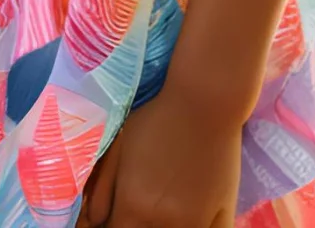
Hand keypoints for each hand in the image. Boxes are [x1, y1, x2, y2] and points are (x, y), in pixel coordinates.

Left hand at [78, 85, 240, 227]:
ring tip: (159, 213)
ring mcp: (194, 224)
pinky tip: (188, 221)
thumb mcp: (119, 147)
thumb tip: (93, 221)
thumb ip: (102, 191)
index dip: (113, 224)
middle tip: (138, 210)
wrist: (206, 100)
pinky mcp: (221, 217)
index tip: (118, 214)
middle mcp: (161, 223)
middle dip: (135, 226)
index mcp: (133, 208)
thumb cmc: (159, 117)